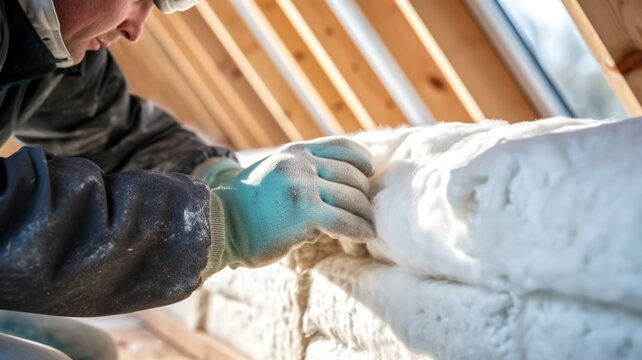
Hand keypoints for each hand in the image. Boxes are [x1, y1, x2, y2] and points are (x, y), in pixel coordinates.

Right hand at [205, 137, 375, 267]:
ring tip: (369, 225)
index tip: (371, 172)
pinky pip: (346, 221)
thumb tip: (338, 185)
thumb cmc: (247, 205)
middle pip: (352, 175)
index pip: (342, 146)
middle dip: (365, 194)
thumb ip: (303, 171)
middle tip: (369, 209)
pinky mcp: (306, 212)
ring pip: (353, 198)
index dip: (362, 159)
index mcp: (296, 151)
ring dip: (365, 214)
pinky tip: (365, 236)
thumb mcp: (275, 172)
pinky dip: (360, 229)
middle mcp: (302, 163)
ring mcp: (304, 185)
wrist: (220, 222)